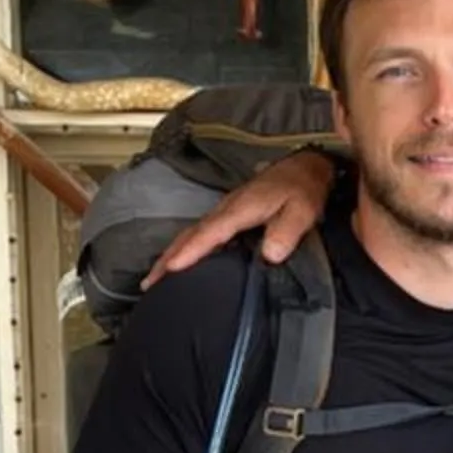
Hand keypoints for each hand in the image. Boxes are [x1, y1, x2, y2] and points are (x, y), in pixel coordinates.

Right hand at [149, 149, 338, 283]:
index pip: (210, 233)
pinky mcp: (227, 214)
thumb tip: (270, 254)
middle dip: (167, 258)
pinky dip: (185, 248)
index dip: (190, 251)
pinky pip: (200, 233)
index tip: (170, 268)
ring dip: (171, 254)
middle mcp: (225, 210)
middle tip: (149, 283)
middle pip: (190, 235)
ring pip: (191, 234)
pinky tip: (180, 262)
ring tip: (155, 278)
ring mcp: (224, 211)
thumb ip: (286, 232)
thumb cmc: (301, 189)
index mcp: (240, 209)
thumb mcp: (301, 211)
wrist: (303, 168)